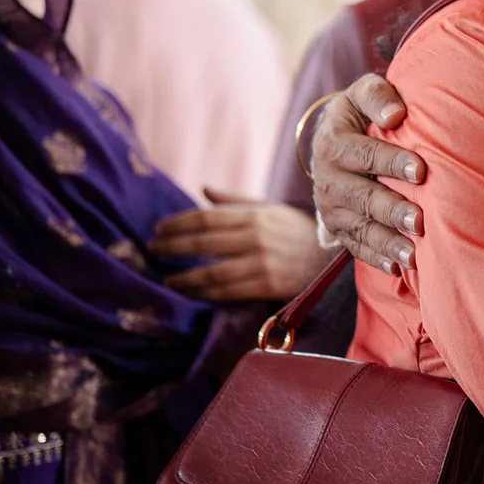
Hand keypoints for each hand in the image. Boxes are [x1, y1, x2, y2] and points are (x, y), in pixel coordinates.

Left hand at [150, 191, 335, 300]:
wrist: (331, 257)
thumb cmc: (297, 230)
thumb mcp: (270, 208)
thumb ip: (235, 202)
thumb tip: (203, 190)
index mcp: (255, 215)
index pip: (207, 217)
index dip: (178, 223)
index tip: (158, 229)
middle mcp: (256, 237)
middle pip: (204, 243)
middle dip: (173, 247)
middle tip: (152, 251)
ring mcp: (262, 263)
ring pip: (212, 273)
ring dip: (185, 278)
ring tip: (167, 280)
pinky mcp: (268, 285)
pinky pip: (228, 292)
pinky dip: (206, 294)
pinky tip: (192, 293)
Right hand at [310, 74, 423, 274]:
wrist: (334, 141)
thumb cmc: (361, 113)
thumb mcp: (362, 93)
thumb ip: (377, 95)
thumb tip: (396, 114)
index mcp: (334, 143)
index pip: (364, 153)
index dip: (391, 162)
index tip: (419, 170)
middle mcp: (328, 179)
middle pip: (362, 197)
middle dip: (391, 210)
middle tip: (419, 220)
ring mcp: (332, 209)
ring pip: (360, 228)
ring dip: (387, 242)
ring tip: (415, 255)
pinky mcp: (338, 229)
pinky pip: (356, 247)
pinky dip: (377, 258)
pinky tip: (398, 268)